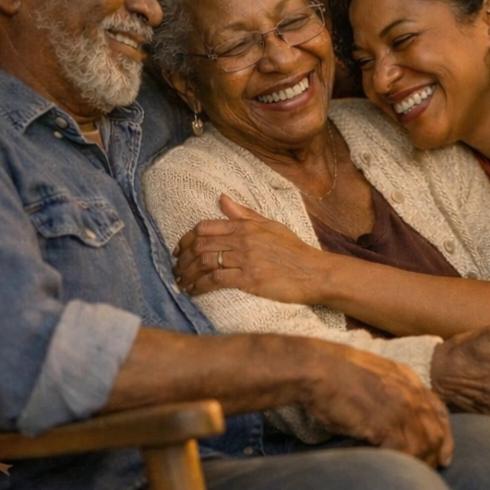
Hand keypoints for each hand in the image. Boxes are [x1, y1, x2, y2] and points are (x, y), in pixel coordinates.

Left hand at [174, 195, 324, 303]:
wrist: (314, 272)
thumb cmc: (294, 250)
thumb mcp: (270, 226)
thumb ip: (244, 214)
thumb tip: (222, 198)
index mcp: (246, 226)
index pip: (205, 227)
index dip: (186, 239)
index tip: (178, 250)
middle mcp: (243, 240)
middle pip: (200, 245)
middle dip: (182, 259)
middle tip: (176, 269)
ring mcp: (245, 260)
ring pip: (204, 262)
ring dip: (187, 274)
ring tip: (180, 283)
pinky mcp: (248, 279)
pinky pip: (215, 280)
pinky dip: (199, 286)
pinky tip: (193, 292)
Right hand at [300, 341, 453, 467]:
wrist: (318, 368)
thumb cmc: (336, 374)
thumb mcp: (376, 375)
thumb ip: (392, 391)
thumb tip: (396, 418)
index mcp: (410, 379)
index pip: (439, 411)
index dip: (446, 436)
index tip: (445, 455)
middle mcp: (410, 393)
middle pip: (436, 432)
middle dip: (435, 455)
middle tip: (429, 472)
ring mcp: (399, 408)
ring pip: (423, 445)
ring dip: (420, 464)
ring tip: (412, 478)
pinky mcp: (384, 423)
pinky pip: (403, 452)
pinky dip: (402, 465)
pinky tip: (395, 473)